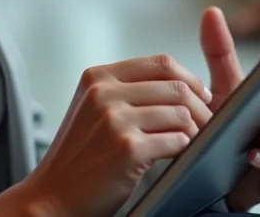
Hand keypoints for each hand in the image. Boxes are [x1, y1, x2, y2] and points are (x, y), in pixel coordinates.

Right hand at [8, 55, 214, 216]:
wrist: (52, 196)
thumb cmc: (78, 156)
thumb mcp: (92, 108)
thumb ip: (123, 89)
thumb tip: (175, 82)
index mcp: (98, 77)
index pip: (160, 63)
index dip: (188, 77)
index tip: (200, 94)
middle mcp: (104, 93)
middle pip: (174, 86)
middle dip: (199, 104)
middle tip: (207, 120)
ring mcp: (114, 120)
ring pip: (179, 112)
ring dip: (195, 128)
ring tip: (196, 139)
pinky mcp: (127, 149)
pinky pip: (175, 140)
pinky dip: (185, 148)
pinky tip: (180, 154)